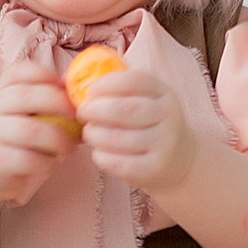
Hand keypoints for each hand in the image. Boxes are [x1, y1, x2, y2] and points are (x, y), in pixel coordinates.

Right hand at [0, 67, 76, 206]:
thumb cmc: (14, 142)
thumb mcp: (24, 116)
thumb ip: (46, 102)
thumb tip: (79, 91)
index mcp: (0, 91)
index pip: (19, 72)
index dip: (46, 75)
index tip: (67, 89)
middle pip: (25, 96)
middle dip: (58, 103)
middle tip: (78, 117)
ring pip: (29, 130)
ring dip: (57, 138)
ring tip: (70, 147)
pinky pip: (26, 159)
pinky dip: (46, 162)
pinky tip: (53, 163)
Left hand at [75, 65, 197, 193]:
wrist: (180, 160)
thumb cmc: (149, 124)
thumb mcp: (145, 100)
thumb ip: (116, 87)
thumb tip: (67, 78)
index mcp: (164, 93)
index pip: (136, 80)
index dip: (108, 83)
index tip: (89, 90)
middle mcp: (169, 116)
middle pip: (126, 109)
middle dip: (96, 110)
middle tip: (81, 113)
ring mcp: (165, 144)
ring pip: (121, 138)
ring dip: (95, 134)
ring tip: (87, 133)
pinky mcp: (155, 168)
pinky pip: (122, 163)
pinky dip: (102, 157)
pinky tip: (97, 152)